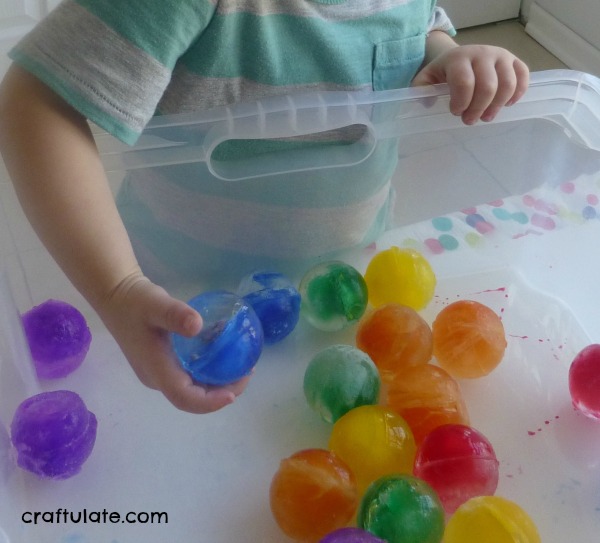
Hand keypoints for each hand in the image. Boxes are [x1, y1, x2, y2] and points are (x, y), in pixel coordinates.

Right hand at [97, 273, 250, 412]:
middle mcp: (158, 378)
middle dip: (222, 393)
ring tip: (242, 366)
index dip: (210, 402)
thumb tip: (197, 325)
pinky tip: (225, 358)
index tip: (232, 394)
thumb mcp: (156, 304)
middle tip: (247, 372)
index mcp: (156, 370)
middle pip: (192, 399)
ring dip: (218, 385)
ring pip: (192, 390)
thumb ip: (175, 314)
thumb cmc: (136, 302)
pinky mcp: (163, 365)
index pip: (184, 398)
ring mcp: (159, 374)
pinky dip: (210, 373)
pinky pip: (190, 378)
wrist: (117, 297)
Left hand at [412, 43, 528, 124]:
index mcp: (459, 58)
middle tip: (469, 120)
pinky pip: (523, 76)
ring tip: (487, 117)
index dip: (461, 102)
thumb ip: (421, 89)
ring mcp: (501, 56)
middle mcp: (482, 53)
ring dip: (497, 106)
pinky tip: (507, 105)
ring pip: (507, 84)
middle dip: (478, 109)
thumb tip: (427, 103)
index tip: (455, 112)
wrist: (460, 55)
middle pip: (488, 86)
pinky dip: (518, 93)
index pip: (464, 82)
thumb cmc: (443, 72)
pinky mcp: (514, 61)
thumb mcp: (426, 78)